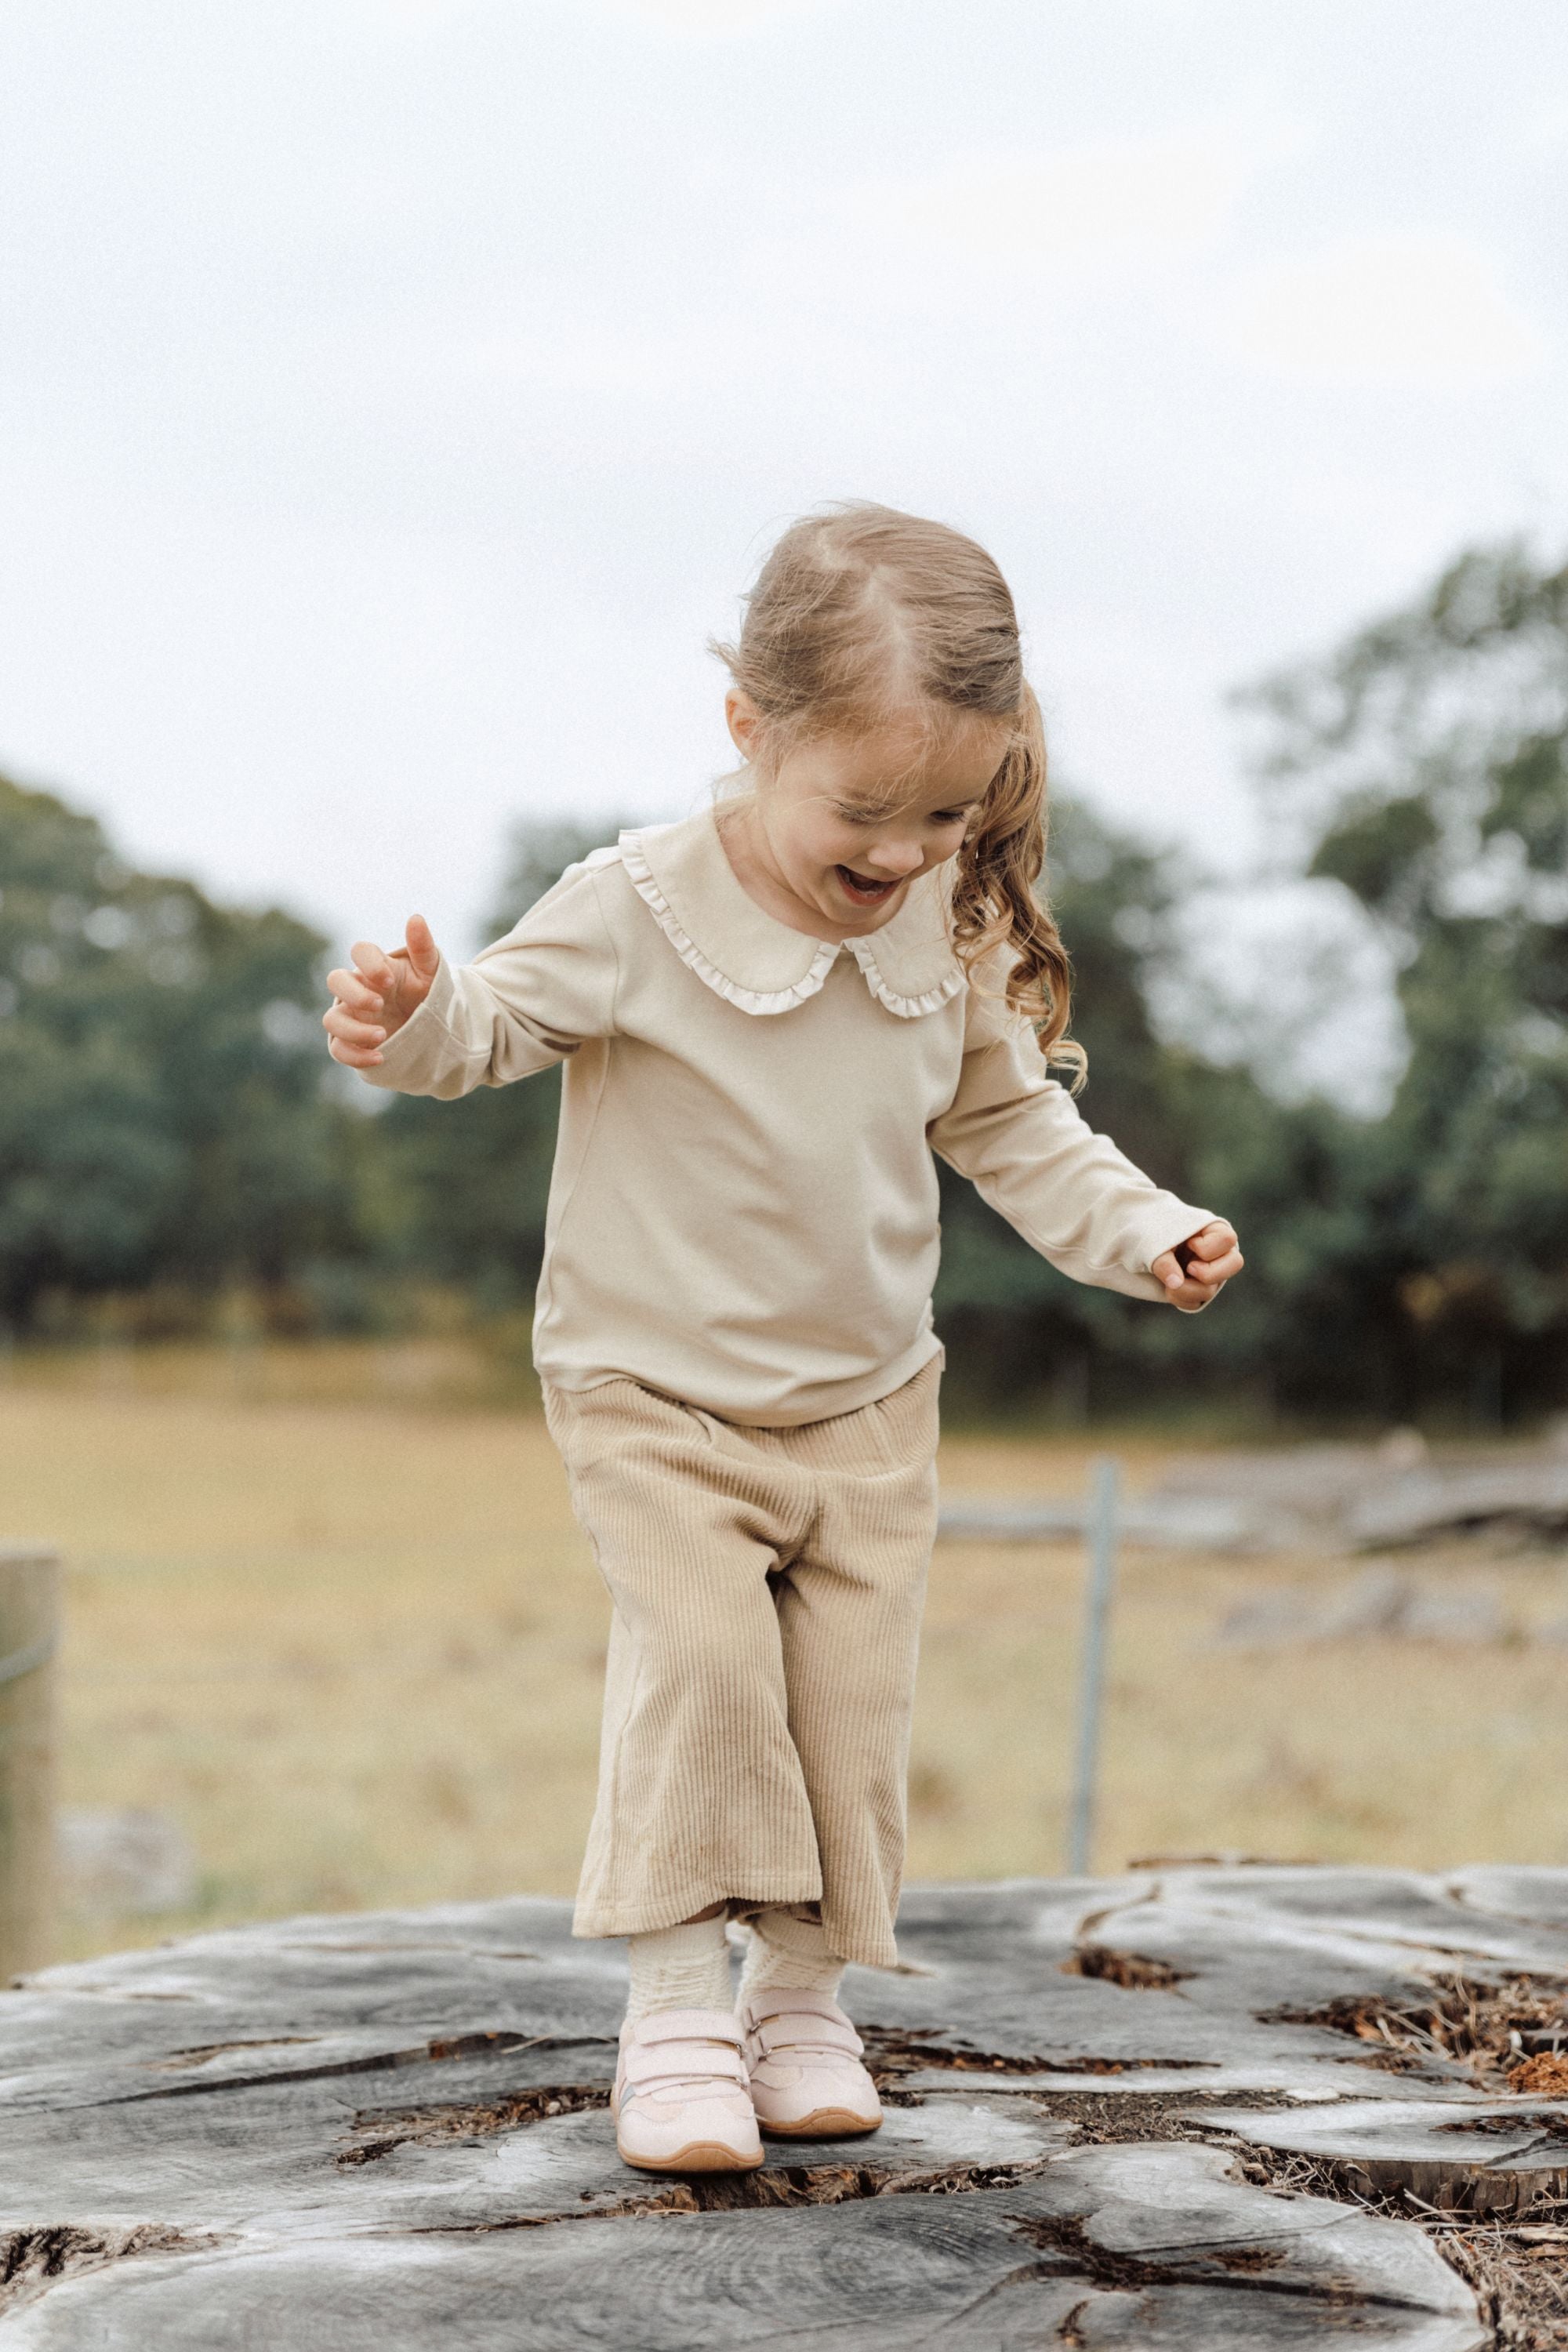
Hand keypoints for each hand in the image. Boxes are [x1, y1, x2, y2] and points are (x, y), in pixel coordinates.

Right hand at [322, 915, 440, 1067]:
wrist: (431, 1026)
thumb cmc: (426, 991)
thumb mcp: (431, 971)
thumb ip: (422, 947)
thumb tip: (415, 918)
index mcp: (375, 966)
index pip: (360, 950)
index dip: (369, 963)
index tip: (389, 980)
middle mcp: (357, 989)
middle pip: (336, 981)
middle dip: (354, 993)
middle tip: (380, 1004)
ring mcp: (351, 1016)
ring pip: (332, 1019)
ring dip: (353, 1029)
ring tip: (383, 1036)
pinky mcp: (350, 1042)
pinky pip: (338, 1049)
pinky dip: (355, 1055)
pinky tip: (380, 1058)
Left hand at [1151, 1219, 1242, 1310]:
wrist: (1143, 1242)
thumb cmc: (1153, 1232)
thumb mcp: (1154, 1240)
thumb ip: (1164, 1259)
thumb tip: (1176, 1283)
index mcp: (1214, 1230)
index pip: (1227, 1239)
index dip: (1206, 1248)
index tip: (1189, 1244)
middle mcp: (1219, 1252)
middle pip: (1235, 1264)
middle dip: (1208, 1273)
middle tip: (1189, 1268)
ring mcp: (1212, 1273)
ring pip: (1211, 1290)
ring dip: (1185, 1289)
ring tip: (1167, 1282)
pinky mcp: (1200, 1290)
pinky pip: (1196, 1302)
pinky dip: (1180, 1299)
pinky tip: (1168, 1289)